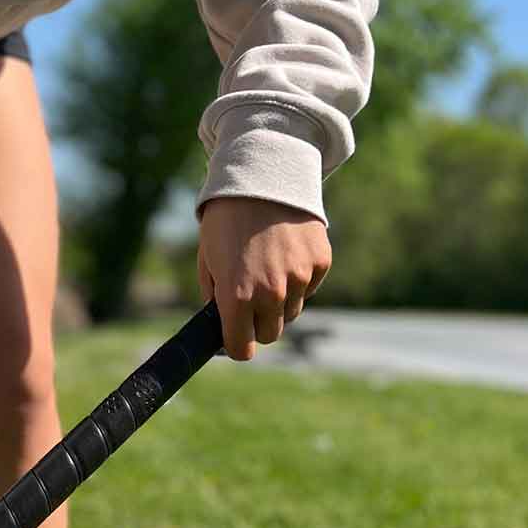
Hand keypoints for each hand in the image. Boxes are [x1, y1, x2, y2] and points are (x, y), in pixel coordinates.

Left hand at [198, 198, 330, 360]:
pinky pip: (310, 287)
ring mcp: (300, 278)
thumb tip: (222, 323)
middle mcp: (271, 293)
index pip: (243, 349)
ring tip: (266, 269)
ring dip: (279, 301)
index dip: (237, 345)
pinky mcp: (320, 262)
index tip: (235, 337)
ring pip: (291, 312)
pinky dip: (299, 280)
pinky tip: (285, 254)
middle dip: (258, 323)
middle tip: (249, 300)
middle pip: (270, 334)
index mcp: (237, 297)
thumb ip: (215, 297)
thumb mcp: (207, 259)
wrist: (262, 178)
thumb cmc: (226, 221)